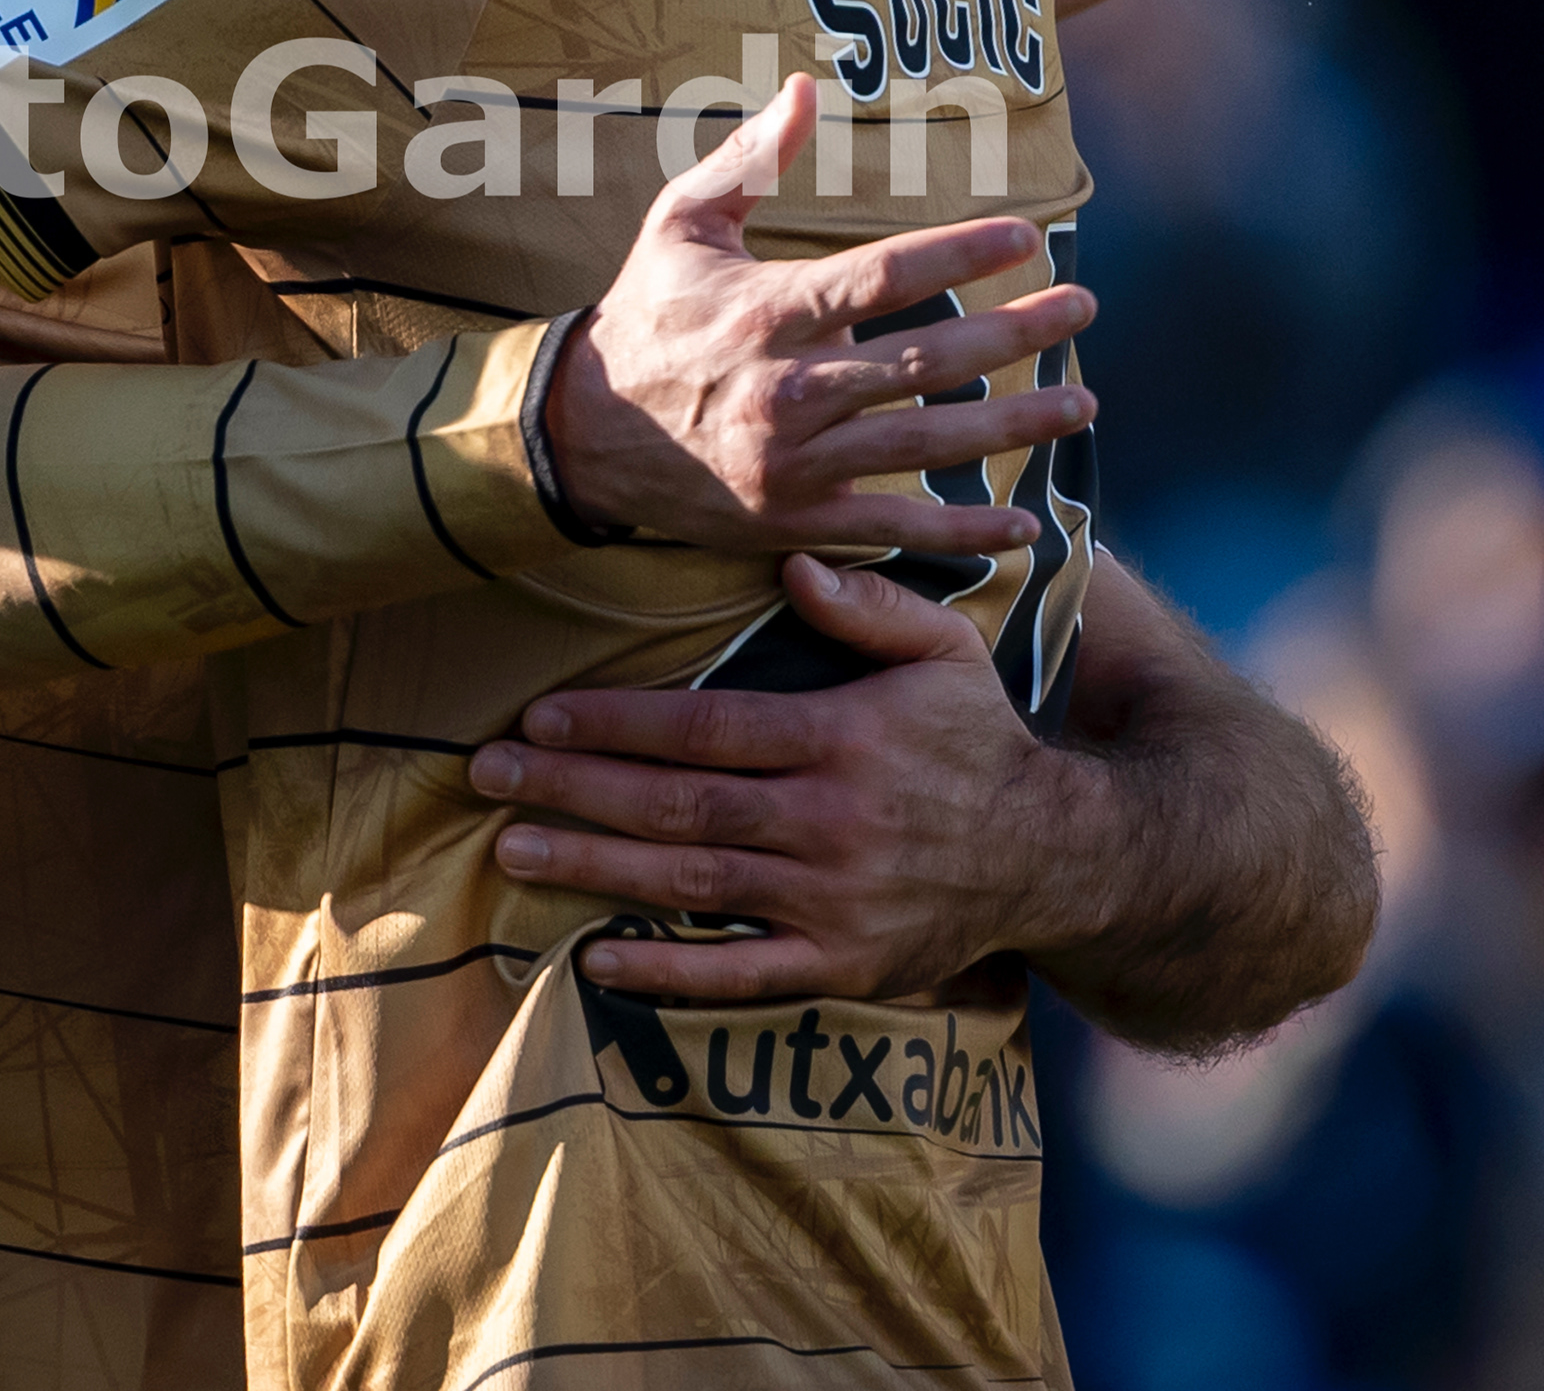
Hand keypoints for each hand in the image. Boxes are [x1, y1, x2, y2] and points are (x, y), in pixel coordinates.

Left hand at [472, 553, 1109, 997]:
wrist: (1057, 856)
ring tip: (513, 849)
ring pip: (691, 884)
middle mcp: (830, 823)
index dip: (616, 725)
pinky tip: (593, 956)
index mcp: (844, 740)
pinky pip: (740, 976)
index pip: (706, 730)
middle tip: (486, 776)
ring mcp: (832, 902)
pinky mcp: (841, 966)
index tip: (538, 718)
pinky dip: (666, 972)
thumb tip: (791, 567)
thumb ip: (869, 605)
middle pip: (678, 807)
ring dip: (594, 867)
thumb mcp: (946, 651)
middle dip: (574, 789)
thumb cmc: (978, 741)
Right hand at [548, 75, 1093, 549]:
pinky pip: (892, 525)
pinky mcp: (794, 518)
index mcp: (766, 311)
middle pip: (924, 359)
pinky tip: (1024, 525)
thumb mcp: (680, 225)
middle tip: (1083, 308)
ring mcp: (794, 461)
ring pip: (925, 442)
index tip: (1030, 238)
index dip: (960, 255)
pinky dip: (961, 529)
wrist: (579, 435)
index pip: (880, 276)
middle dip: (1015, 334)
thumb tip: (804, 87)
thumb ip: (749, 158)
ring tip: (1083, 402)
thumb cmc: (643, 316)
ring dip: (1014, 424)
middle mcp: (787, 388)